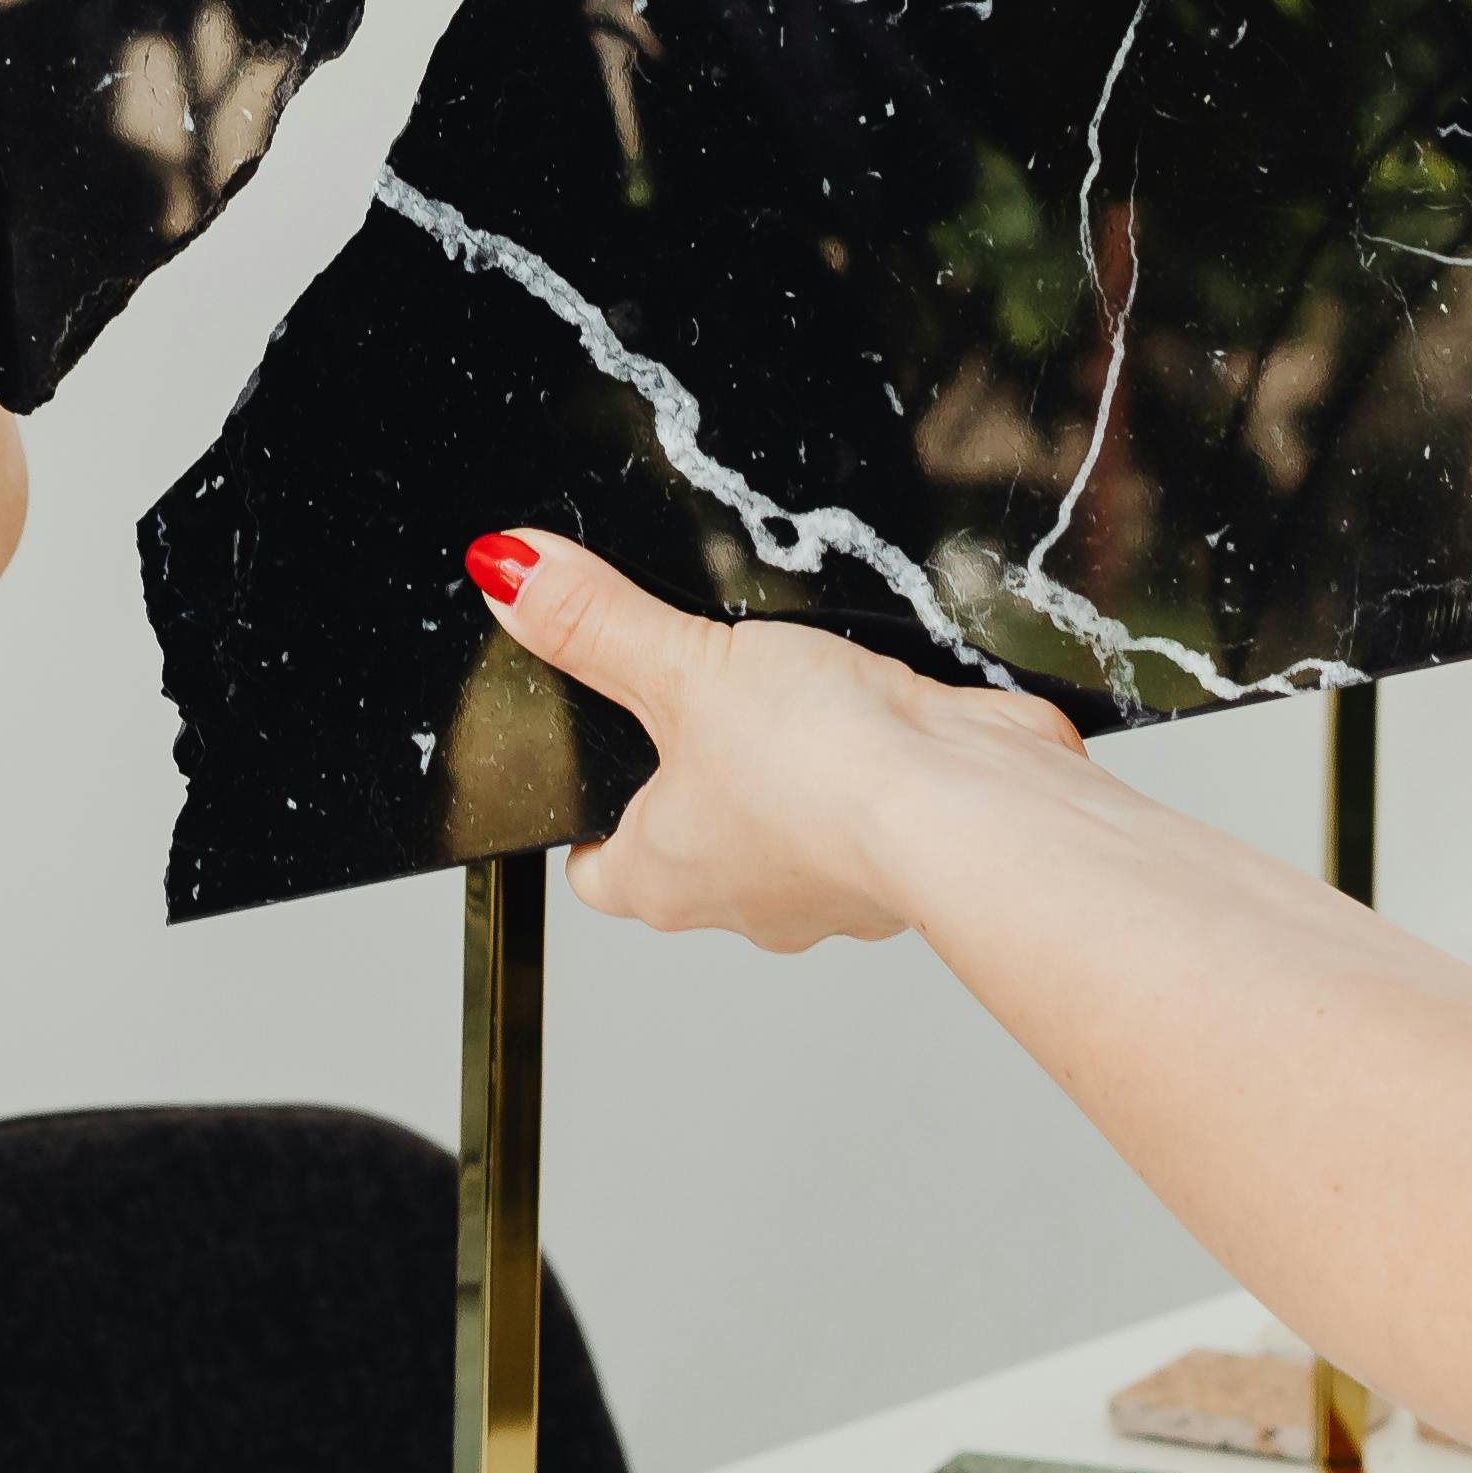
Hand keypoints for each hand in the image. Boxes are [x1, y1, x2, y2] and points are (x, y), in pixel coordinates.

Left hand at [469, 528, 1093, 952]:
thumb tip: (507, 572)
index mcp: (665, 878)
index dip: (584, 822)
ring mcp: (829, 885)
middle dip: (693, 779)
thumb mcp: (684, 666)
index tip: (589, 773)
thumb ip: (595, 621)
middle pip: (691, 844)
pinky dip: (867, 762)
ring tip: (792, 699)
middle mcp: (744, 900)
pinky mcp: (903, 853)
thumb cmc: (823, 769)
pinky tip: (874, 713)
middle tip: (694, 706)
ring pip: (784, 827)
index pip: (595, 870)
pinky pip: (868, 805)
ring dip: (788, 769)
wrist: (964, 804)